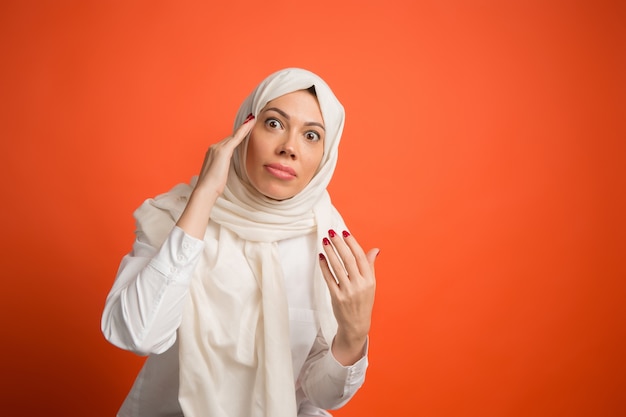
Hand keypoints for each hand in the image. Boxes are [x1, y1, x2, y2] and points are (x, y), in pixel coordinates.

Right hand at [176, 114, 254, 238]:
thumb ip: (225, 166)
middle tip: (251, 119)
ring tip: (252, 119)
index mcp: (213, 152)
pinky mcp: (223, 151)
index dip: (237, 136)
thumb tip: (229, 167)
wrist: (205, 190)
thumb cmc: (213, 187)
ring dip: (244, 127)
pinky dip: (244, 130)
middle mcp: (214, 147)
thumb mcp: (220, 174)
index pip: (228, 142)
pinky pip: (236, 138)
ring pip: (234, 136)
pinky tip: (250, 123)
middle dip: (241, 129)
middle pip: (231, 137)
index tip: (244, 128)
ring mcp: (217, 148)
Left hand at [319, 229, 378, 364]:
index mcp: (369, 280)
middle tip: (332, 232)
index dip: (352, 243)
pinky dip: (324, 267)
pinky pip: (329, 279)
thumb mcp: (371, 284)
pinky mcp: (337, 297)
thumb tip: (375, 250)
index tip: (345, 232)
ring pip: (337, 267)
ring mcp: (348, 291)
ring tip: (325, 241)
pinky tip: (321, 257)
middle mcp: (359, 285)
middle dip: (339, 244)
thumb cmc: (363, 301)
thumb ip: (369, 266)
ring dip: (330, 252)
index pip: (360, 257)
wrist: (356, 324)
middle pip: (348, 260)